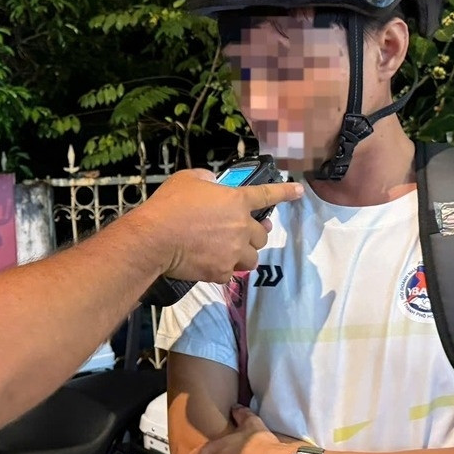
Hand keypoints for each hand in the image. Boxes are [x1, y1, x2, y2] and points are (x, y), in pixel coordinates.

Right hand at [134, 170, 302, 282]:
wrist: (154, 239)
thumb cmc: (169, 205)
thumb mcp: (187, 179)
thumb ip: (205, 179)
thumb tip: (212, 183)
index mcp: (236, 201)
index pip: (267, 194)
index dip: (285, 193)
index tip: (299, 192)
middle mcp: (242, 227)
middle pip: (262, 235)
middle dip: (253, 234)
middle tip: (240, 234)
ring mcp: (233, 252)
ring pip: (252, 259)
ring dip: (243, 255)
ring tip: (228, 253)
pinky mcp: (221, 272)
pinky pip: (230, 273)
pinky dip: (222, 269)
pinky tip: (208, 264)